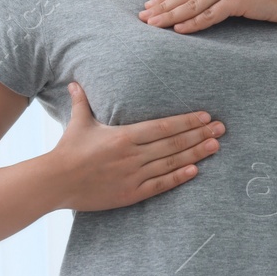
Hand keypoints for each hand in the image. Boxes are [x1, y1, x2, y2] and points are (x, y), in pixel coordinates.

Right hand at [51, 82, 224, 210]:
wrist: (54, 183)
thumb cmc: (67, 150)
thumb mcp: (78, 123)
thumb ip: (82, 101)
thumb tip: (75, 81)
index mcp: (123, 136)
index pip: (163, 127)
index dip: (187, 121)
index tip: (205, 116)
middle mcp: (132, 155)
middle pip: (174, 143)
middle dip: (200, 135)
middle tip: (221, 128)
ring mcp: (133, 175)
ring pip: (171, 163)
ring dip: (196, 154)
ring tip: (216, 146)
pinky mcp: (131, 194)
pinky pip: (160, 185)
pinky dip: (179, 177)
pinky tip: (196, 170)